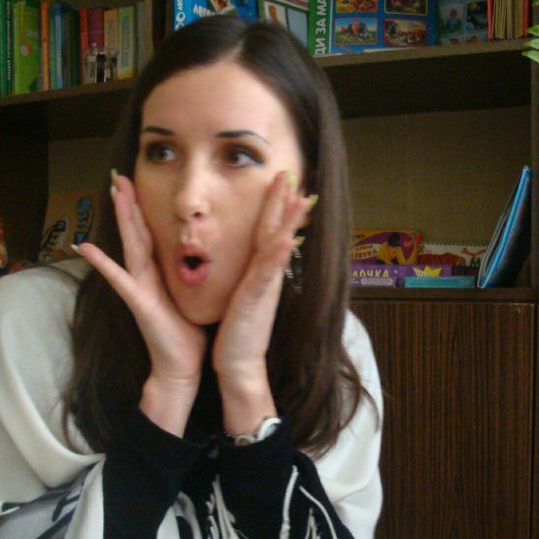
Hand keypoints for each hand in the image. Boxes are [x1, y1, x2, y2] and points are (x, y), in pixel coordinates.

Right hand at [77, 172, 206, 434]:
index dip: (146, 210)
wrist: (183, 368)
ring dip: (122, 219)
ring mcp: (139, 288)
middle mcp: (146, 277)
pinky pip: (118, 279)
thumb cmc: (190, 335)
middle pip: (137, 232)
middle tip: (120, 174)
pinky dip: (103, 263)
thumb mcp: (196, 297)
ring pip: (130, 245)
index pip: (152, 235)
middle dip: (129, 203)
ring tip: (112, 192)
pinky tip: (85, 247)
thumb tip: (210, 258)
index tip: (141, 183)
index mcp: (161, 274)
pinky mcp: (139, 303)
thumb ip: (195, 276)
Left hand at [212, 171, 314, 434]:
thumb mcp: (244, 297)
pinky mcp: (256, 302)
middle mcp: (267, 276)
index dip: (276, 207)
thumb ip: (251, 277)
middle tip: (292, 174)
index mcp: (260, 273)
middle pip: (278, 232)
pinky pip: (268, 275)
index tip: (283, 181)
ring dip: (289, 222)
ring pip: (278, 247)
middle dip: (286, 203)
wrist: (239, 364)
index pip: (268, 232)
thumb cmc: (239, 332)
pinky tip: (282, 240)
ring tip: (299, 197)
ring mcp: (265, 288)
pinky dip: (276, 256)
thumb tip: (254, 259)